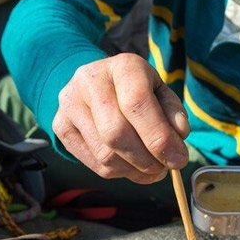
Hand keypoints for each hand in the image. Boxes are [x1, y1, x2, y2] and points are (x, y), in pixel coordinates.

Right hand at [52, 53, 189, 183]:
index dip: (159, 137)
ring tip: (150, 169)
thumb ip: (172, 111)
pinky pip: (94, 163)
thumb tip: (178, 135)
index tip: (178, 159)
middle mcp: (90, 81)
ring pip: (105, 154)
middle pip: (116, 132)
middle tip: (164, 168)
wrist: (95, 82)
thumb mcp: (159, 91)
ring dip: (134, 170)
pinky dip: (119, 172)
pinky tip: (130, 166)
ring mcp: (70, 104)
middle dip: (146, 159)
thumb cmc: (135, 89)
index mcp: (122, 66)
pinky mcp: (61, 126)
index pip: (137, 103)